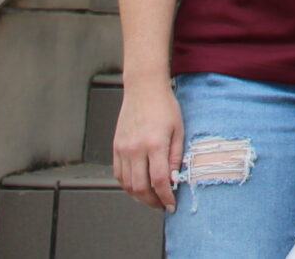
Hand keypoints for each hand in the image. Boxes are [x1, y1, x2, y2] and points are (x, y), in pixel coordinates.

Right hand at [112, 78, 183, 210]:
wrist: (143, 89)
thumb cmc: (164, 107)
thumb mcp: (179, 130)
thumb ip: (176, 156)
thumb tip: (173, 179)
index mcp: (155, 144)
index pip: (159, 180)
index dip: (165, 197)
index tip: (171, 205)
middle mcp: (136, 149)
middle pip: (140, 187)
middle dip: (152, 201)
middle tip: (162, 205)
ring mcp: (123, 149)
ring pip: (127, 184)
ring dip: (139, 196)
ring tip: (151, 198)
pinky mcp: (116, 148)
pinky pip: (119, 174)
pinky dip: (128, 185)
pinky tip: (138, 185)